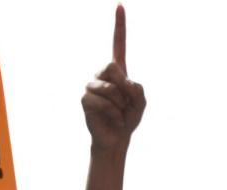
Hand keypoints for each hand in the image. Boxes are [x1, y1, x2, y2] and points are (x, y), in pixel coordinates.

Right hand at [82, 5, 145, 150]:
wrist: (117, 138)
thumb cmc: (128, 118)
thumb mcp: (141, 102)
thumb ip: (137, 89)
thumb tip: (123, 83)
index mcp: (118, 70)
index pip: (118, 44)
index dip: (119, 26)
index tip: (120, 5)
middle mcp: (102, 74)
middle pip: (111, 66)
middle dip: (124, 87)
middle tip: (127, 102)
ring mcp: (92, 86)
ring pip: (109, 87)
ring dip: (120, 104)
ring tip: (119, 113)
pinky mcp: (86, 99)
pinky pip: (103, 102)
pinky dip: (114, 113)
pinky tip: (113, 119)